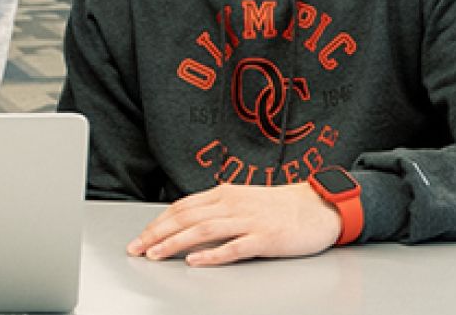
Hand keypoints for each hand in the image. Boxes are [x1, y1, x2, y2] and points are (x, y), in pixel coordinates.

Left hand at [127, 183, 340, 266]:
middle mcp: (232, 204)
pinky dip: (212, 255)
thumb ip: (216, 210)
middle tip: (137, 248)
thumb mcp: (242, 201)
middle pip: (186, 218)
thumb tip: (186, 224)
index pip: (182, 207)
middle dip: (157, 234)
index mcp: (223, 194)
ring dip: (175, 243)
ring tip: (156, 254)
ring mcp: (248, 221)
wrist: (318, 206)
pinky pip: (234, 247)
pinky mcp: (265, 238)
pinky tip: (195, 261)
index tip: (141, 237)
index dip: (158, 222)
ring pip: (203, 231)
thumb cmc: (279, 207)